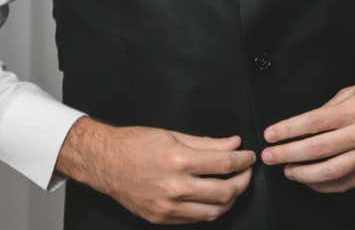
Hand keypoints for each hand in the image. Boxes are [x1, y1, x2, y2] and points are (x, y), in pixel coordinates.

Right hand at [54, 117, 255, 224]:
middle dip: (243, 181)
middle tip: (246, 172)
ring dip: (230, 200)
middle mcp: (176, 186)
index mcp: (180, 161)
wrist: (105, 162)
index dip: (244, 160)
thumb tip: (232, 144)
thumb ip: (206, 142)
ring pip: (214, 211)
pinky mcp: (162, 218)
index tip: (249, 157)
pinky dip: (209, 209)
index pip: (225, 163)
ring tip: (233, 187)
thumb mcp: (172, 135)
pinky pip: (195, 219)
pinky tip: (212, 198)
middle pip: (225, 192)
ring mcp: (169, 206)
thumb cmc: (134, 144)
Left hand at [260, 58, 354, 192]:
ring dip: (304, 174)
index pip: (312, 122)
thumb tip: (307, 121)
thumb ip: (330, 106)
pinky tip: (311, 182)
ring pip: (330, 172)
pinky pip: (346, 182)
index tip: (271, 134)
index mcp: (354, 111)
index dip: (287, 130)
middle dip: (287, 153)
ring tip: (288, 171)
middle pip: (317, 149)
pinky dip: (325, 186)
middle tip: (269, 156)